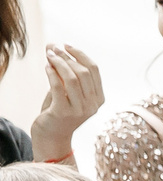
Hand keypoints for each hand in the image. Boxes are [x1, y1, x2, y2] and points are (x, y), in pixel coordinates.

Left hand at [28, 45, 103, 162]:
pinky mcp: (64, 112)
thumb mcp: (67, 90)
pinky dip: (51, 73)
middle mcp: (93, 105)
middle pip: (84, 72)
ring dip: (59, 63)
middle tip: (53, 48)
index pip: (94, 70)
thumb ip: (64, 71)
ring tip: (49, 55)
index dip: (80, 54)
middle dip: (67, 57)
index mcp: (99, 99)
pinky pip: (58, 87)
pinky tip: (46, 67)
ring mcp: (80, 110)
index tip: (67, 45)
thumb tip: (54, 45)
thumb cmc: (59, 110)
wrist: (52, 135)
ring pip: (72, 78)